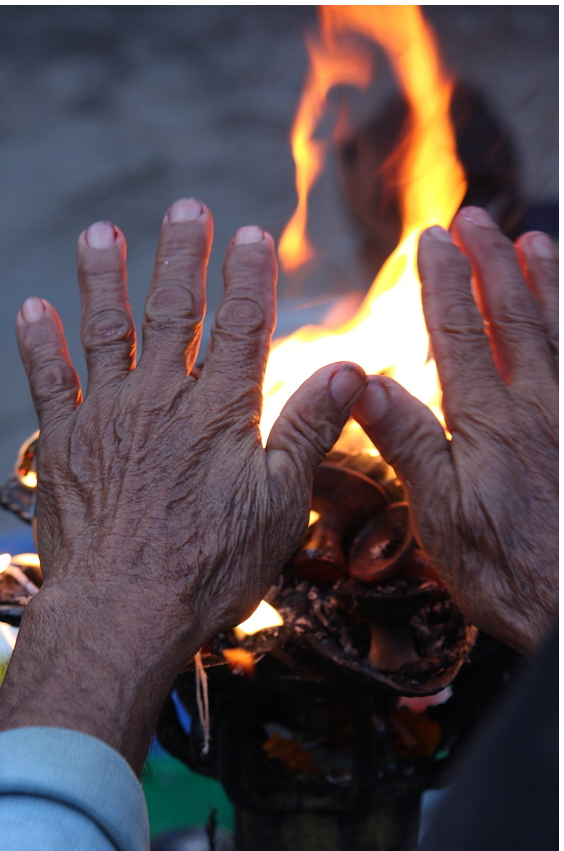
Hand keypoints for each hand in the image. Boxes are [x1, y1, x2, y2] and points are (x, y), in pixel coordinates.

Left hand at [0, 199, 366, 770]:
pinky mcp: (62, 446)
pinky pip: (48, 382)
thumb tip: (351, 370)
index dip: (248, 278)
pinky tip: (32, 309)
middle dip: (181, 257)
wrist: (125, 611)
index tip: (250, 235)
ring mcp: (107, 418)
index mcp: (221, 412)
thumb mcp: (280, 505)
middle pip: (175, 313)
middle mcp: (162, 400)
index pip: (241, 327)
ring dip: (105, 278)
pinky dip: (39, 344)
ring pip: (107, 331)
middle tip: (185, 209)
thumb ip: (309, 430)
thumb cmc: (211, 568)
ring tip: (102, 233)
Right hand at [353, 206, 557, 653]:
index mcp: (488, 422)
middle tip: (478, 219)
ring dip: (545, 284)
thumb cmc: (505, 571)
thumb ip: (410, 441)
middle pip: (512, 319)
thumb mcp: (439, 515)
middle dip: (492, 264)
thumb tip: (365, 381)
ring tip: (535, 243)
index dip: (444, 283)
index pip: (459, 335)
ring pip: (560, 334)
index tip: (432, 240)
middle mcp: (537, 407)